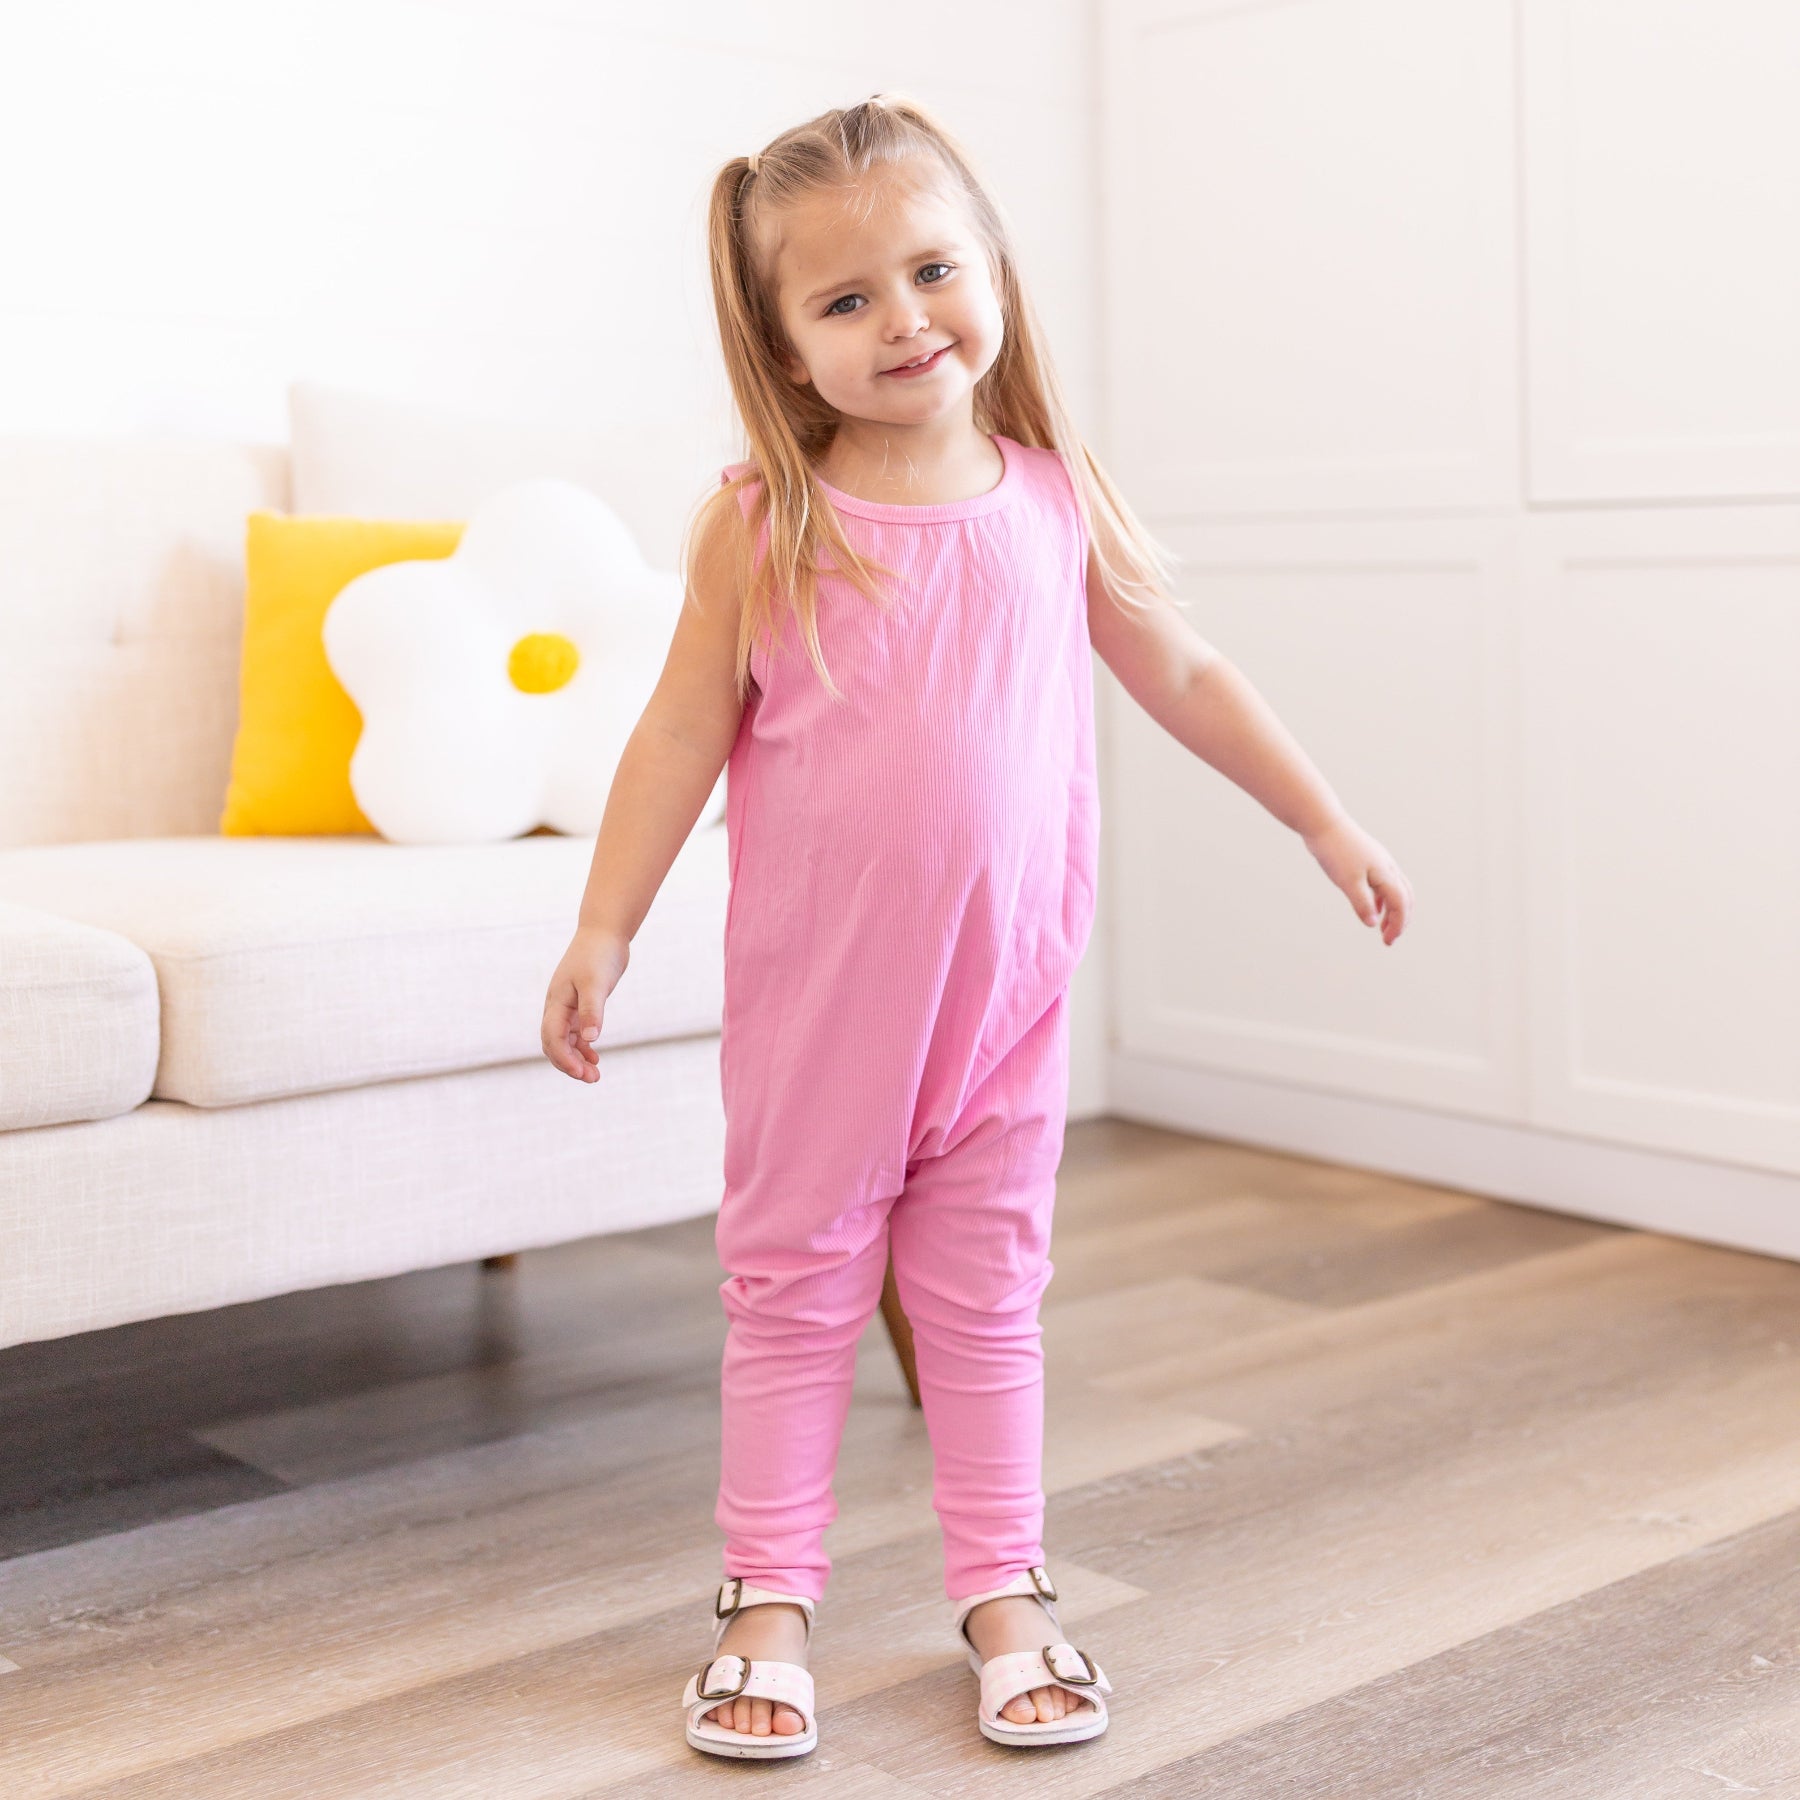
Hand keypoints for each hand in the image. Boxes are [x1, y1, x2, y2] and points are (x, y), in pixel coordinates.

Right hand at [541, 926, 630, 1081]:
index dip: (565, 1059)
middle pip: (553, 1044)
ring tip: (595, 1075)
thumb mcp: (596, 983)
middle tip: (592, 1079)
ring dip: (576, 1059)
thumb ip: (593, 1010)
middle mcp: (556, 1006)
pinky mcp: (579, 1004)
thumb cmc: (599, 955)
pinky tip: (594, 1056)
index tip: (582, 1074)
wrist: (604, 932)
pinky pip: (574, 1033)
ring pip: (563, 1041)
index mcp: (556, 1002)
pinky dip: (582, 1047)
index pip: (552, 1038)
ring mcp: (566, 1006)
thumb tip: (590, 1039)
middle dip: (569, 1064)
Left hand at [1302, 815, 1412, 945]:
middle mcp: (1387, 867)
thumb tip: (1373, 924)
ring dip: (1392, 910)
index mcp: (1386, 873)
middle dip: (1400, 920)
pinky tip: (1373, 908)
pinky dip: (1382, 899)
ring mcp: (1378, 862)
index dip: (1398, 924)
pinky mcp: (1367, 859)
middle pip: (1405, 897)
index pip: (1401, 904)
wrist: (1322, 823)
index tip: (1387, 942)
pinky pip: (1382, 883)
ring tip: (1382, 928)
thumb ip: (1362, 903)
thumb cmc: (1335, 851)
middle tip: (1389, 939)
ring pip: (1395, 889)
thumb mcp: (1347, 882)